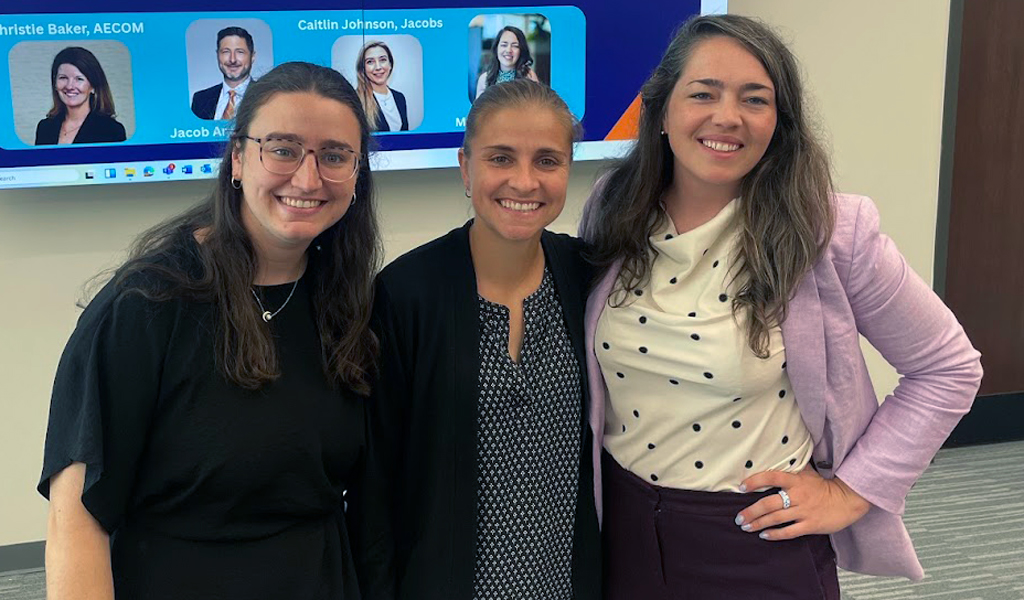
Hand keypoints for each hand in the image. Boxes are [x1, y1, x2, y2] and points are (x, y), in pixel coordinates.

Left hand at [734, 465, 870, 540]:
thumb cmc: (824, 485)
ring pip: (776, 518)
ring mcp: (804, 511)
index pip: (771, 477)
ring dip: (758, 523)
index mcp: (796, 480)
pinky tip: (764, 535)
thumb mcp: (807, 472)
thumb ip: (791, 467)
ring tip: (746, 527)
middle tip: (739, 518)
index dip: (755, 481)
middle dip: (751, 512)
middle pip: (769, 504)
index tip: (741, 487)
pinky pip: (789, 532)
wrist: (847, 500)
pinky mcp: (810, 525)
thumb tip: (775, 456)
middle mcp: (798, 495)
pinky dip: (775, 534)